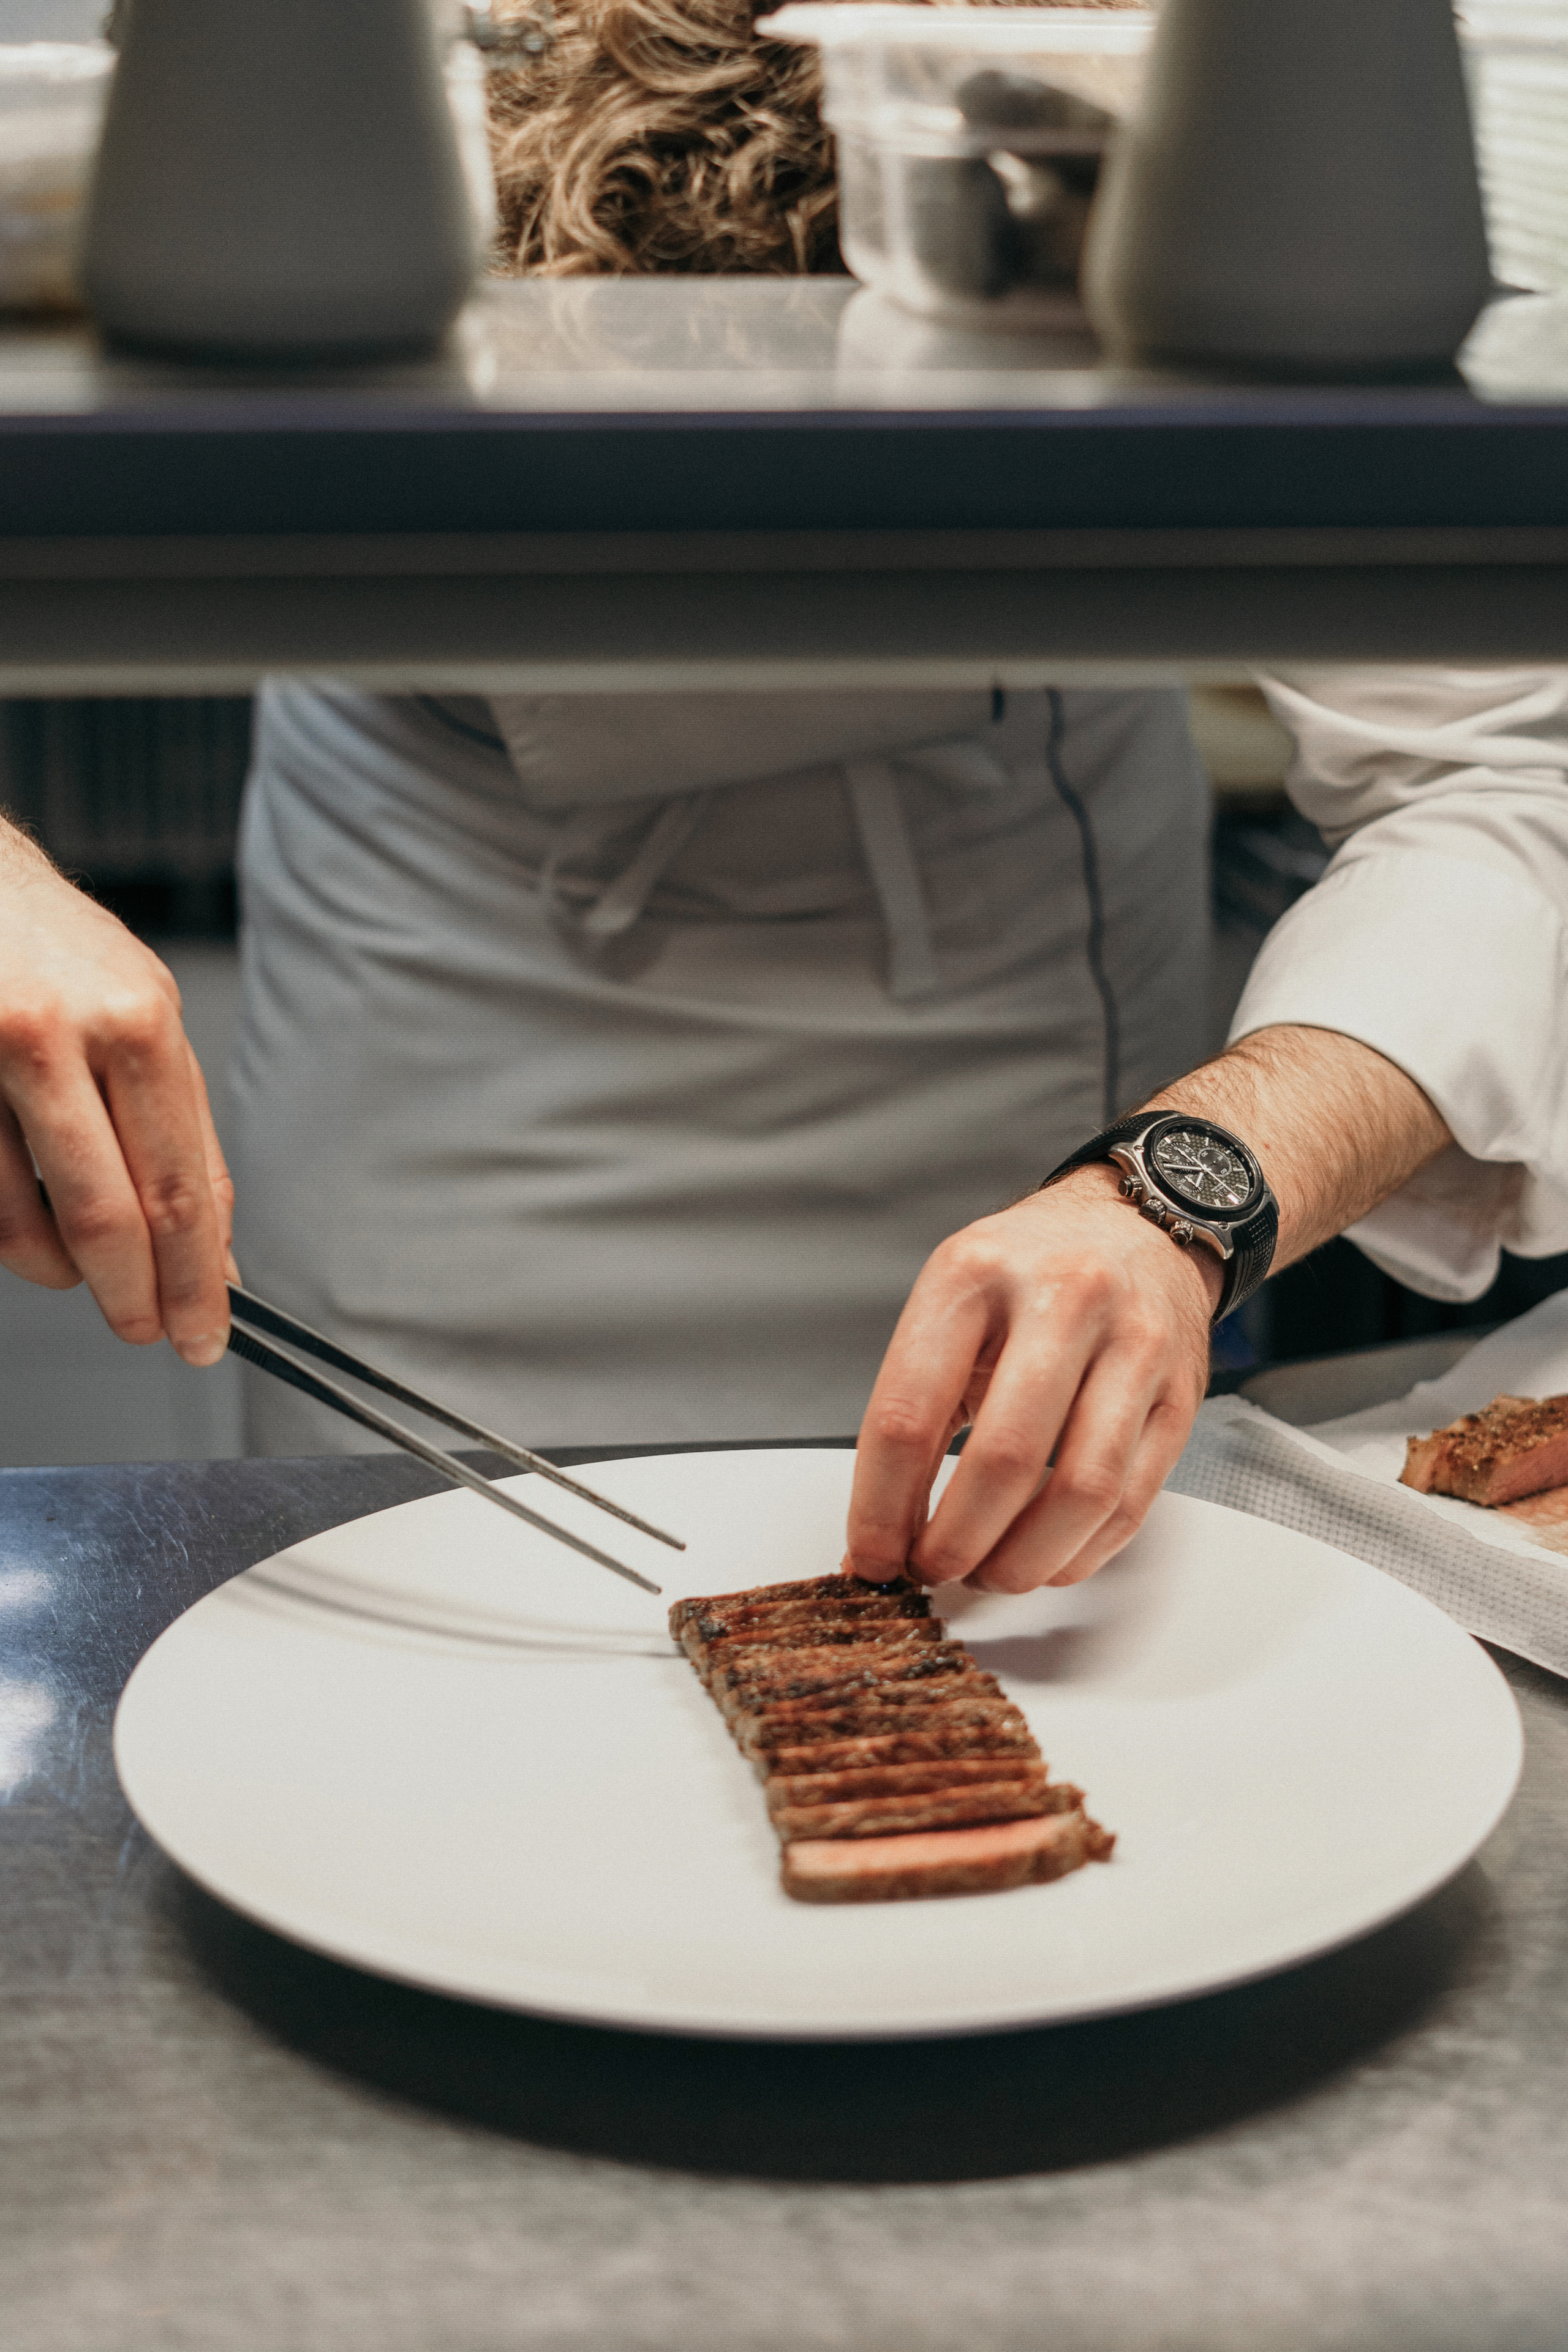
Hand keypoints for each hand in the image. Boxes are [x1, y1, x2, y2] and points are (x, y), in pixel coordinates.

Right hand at [0, 826, 235, 1365]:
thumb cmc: (57, 949)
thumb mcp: (144, 1015)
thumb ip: (182, 1128)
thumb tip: (217, 1245)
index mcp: (137, 1021)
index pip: (182, 1185)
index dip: (197, 1277)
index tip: (208, 1330)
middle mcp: (60, 1035)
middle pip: (110, 1216)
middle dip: (136, 1297)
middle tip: (149, 1333)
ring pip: (26, 1223)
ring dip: (62, 1273)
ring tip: (78, 1270)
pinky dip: (10, 1232)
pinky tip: (27, 1220)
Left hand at [843, 1025, 1453, 1596]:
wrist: (1143, 1222)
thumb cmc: (1030, 1270)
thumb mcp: (953, 1299)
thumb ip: (915, 1405)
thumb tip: (878, 1534)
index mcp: (974, 1275)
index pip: (909, 1415)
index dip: (881, 1508)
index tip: (869, 1556)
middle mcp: (1061, 1300)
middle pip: (1002, 1461)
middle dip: (955, 1543)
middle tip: (932, 1571)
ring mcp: (1133, 1345)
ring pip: (1080, 1492)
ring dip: (1024, 1560)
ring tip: (990, 1573)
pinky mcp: (1181, 1392)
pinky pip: (1131, 1500)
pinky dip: (1082, 1551)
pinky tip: (1048, 1556)